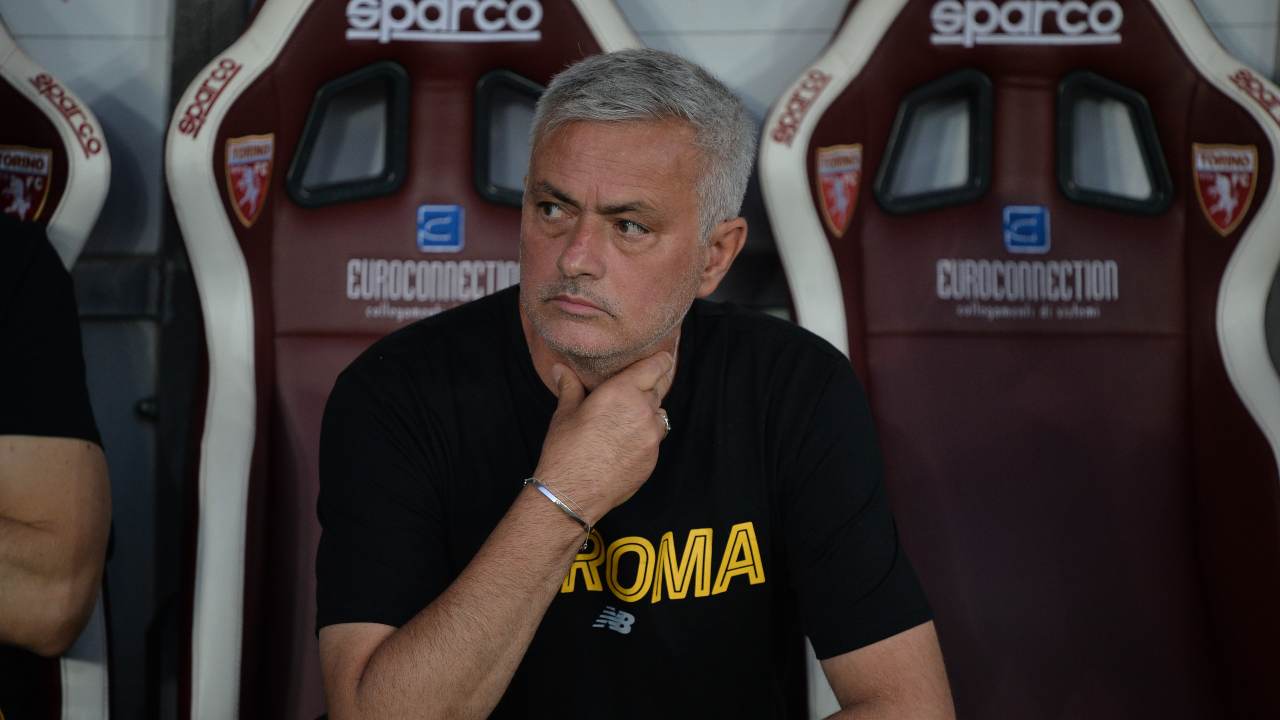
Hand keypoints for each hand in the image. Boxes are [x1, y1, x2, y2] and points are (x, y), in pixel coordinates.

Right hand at [533, 351, 675, 522]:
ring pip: (659, 416)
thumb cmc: (566, 449)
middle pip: (657, 389)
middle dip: (647, 387)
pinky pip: (655, 440)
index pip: (655, 367)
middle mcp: (643, 411)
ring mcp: (651, 437)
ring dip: (648, 413)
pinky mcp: (653, 459)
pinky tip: (624, 444)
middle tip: (634, 390)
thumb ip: (569, 386)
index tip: (663, 357)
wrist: (573, 494)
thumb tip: (559, 368)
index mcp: (623, 391)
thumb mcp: (565, 413)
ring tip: (627, 419)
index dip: (661, 360)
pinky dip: (645, 436)